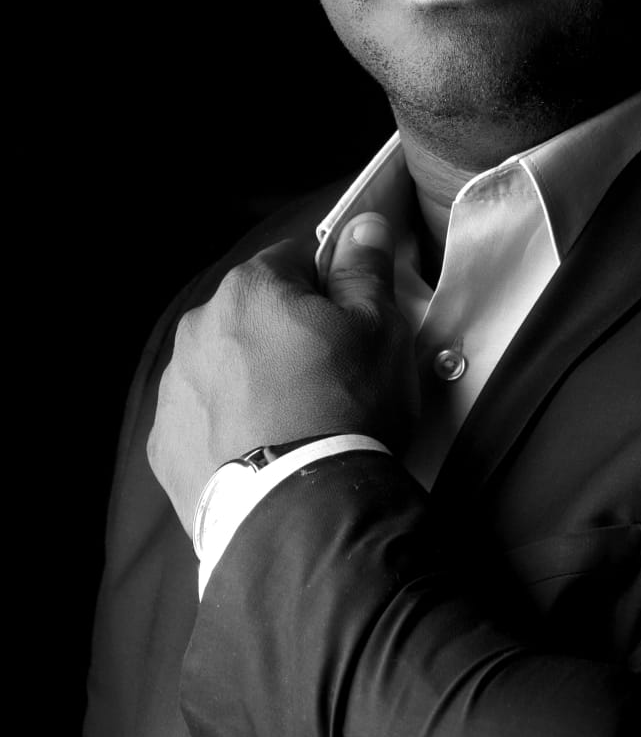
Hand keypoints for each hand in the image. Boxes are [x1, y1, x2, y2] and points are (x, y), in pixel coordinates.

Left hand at [147, 213, 416, 535]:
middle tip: (332, 380)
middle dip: (287, 336)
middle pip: (254, 315)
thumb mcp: (379, 329)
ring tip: (299, 424)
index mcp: (249, 290)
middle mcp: (198, 329)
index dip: (331, 288)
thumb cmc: (345, 407)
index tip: (353, 324)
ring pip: (225, 367)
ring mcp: (174, 389)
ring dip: (255, 381)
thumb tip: (362, 225)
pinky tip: (266, 453)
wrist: (300, 511)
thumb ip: (366, 270)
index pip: (296, 261)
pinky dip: (230, 429)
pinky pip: (204, 421)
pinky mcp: (165, 445)